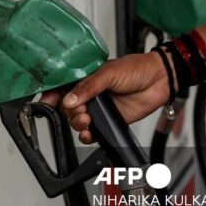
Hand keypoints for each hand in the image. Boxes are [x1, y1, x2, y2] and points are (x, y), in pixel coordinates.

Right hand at [42, 52, 169, 143]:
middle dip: (69, 112)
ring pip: (77, 121)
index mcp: (86, 78)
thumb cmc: (137, 69)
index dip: (52, 95)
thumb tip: (69, 99)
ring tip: (86, 120)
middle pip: (67, 108)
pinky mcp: (108, 121)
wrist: (159, 80)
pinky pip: (92, 132)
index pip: (63, 87)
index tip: (46, 102)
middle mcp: (90, 94)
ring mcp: (99, 108)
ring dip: (77, 123)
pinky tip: (89, 133)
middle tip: (80, 110)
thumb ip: (88, 86)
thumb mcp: (109, 72)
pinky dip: (87, 135)